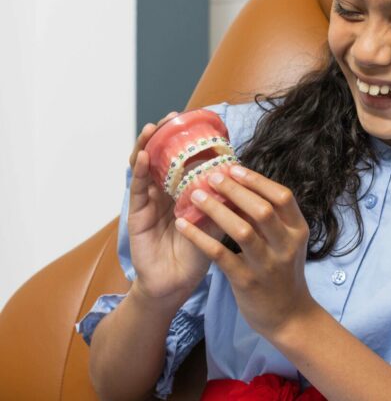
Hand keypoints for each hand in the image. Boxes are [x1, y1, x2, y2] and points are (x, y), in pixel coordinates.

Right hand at [127, 111, 224, 304]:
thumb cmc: (197, 255)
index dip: (189, 142)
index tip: (198, 121)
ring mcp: (150, 202)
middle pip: (164, 158)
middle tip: (174, 116)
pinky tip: (143, 156)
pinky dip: (139, 170)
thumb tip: (243, 179)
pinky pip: (138, 188)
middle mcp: (166, 193)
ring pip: (147, 168)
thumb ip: (224, 204)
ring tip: (154, 127)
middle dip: (167, 136)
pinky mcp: (138, 214)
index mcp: (185, 193)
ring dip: (149, 146)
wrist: (176, 284)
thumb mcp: (217, 224)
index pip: (185, 161)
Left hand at [174, 164, 316, 339]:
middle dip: (235, 190)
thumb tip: (244, 187)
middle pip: (262, 209)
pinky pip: (220, 255)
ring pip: (242, 230)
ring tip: (195, 196)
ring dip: (217, 209)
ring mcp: (267, 264)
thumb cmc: (284, 273)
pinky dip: (200, 237)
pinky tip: (183, 225)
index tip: (234, 168)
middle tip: (211, 176)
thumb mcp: (287, 243)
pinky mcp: (247, 281)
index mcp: (298, 230)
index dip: (257, 181)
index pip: (283, 197)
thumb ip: (272, 220)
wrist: (289, 316)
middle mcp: (286, 245)